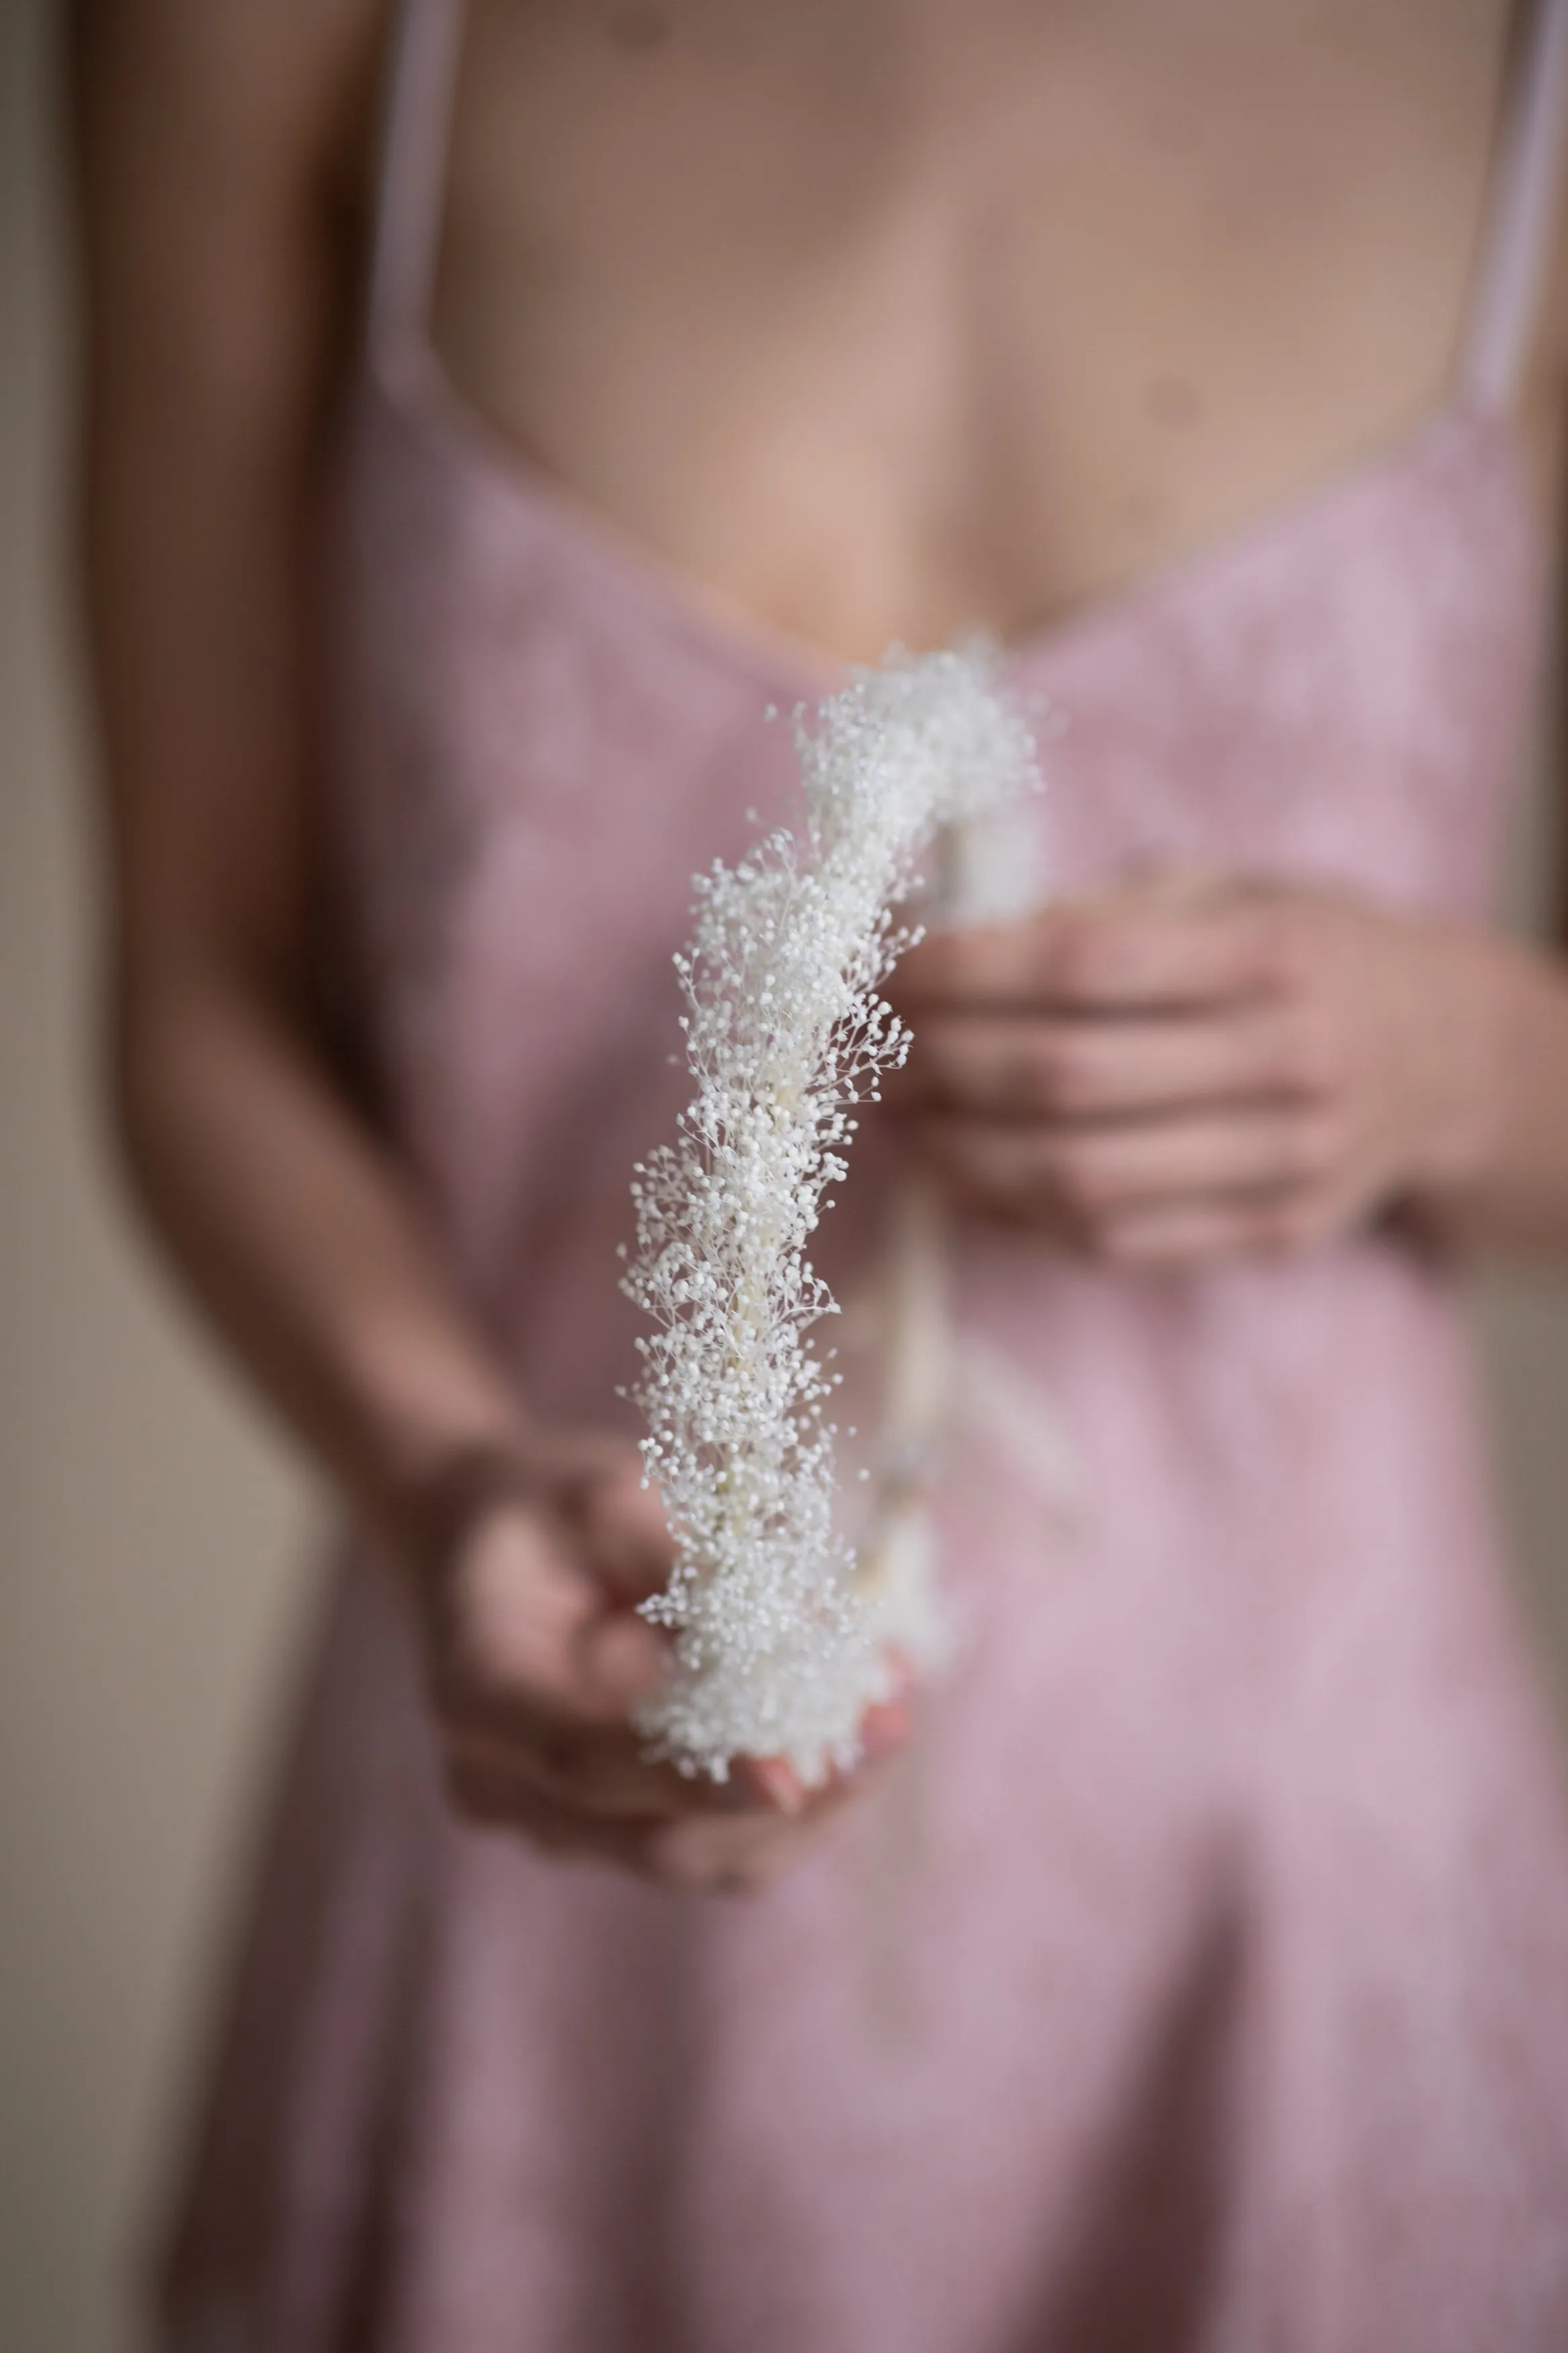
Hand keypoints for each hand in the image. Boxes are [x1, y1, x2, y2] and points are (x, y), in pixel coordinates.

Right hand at [401, 1434, 908, 1890]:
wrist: (488, 1536)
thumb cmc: (545, 1502)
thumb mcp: (604, 1490)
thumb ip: (682, 1558)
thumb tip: (799, 1631)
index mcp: (478, 1692)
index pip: (583, 1759)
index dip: (690, 1777)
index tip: (791, 1775)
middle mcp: (504, 1782)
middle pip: (655, 1837)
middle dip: (790, 1795)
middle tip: (888, 1724)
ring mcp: (555, 1821)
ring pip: (700, 1857)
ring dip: (813, 1801)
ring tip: (893, 1718)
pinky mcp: (612, 1827)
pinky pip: (714, 1843)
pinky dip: (796, 1797)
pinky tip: (857, 1728)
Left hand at [890, 873, 1499, 1264]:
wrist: (1449, 1058)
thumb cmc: (1308, 955)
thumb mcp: (1234, 894)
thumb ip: (1108, 913)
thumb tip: (949, 940)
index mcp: (1272, 954)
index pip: (1086, 963)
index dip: (968, 970)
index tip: (890, 969)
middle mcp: (1288, 1059)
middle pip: (1068, 1077)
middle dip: (944, 1065)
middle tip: (877, 1054)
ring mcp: (1288, 1159)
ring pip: (1082, 1178)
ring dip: (965, 1155)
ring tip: (906, 1123)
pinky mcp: (1277, 1230)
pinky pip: (1119, 1240)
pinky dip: (1022, 1215)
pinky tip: (968, 1179)